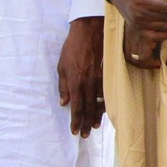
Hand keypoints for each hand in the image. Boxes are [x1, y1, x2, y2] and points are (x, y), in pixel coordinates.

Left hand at [57, 16, 105, 136]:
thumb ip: (63, 86)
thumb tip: (64, 102)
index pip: (76, 106)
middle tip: (86, 135)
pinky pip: (104, 91)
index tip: (75, 131)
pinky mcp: (105, 73)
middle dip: (86, 123)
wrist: (88, 31)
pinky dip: (104, 102)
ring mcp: (98, 79)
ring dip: (96, 115)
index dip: (76, 120)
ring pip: (98, 101)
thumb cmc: (72, 47)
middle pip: (88, 107)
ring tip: (95, 126)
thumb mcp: (61, 66)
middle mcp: (87, 83)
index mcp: (75, 82)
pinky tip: (104, 109)